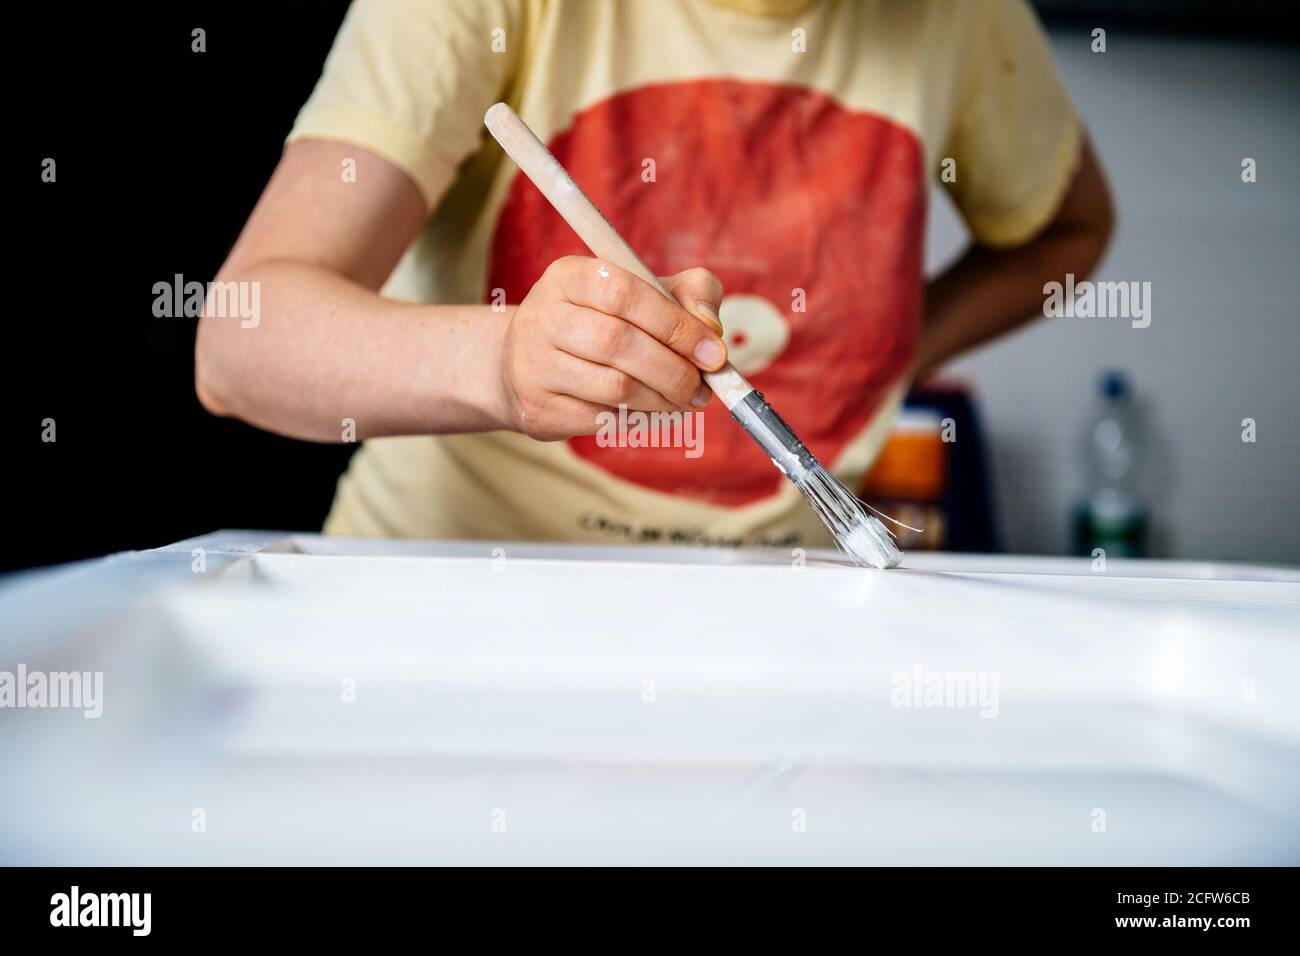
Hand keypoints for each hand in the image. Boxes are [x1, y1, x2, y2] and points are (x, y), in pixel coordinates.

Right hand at [494, 257, 727, 440]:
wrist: (525, 366)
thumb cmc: (601, 322)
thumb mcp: (643, 292)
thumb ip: (689, 294)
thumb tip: (711, 328)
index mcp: (569, 276)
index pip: (624, 292)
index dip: (675, 324)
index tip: (713, 352)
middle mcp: (543, 316)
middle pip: (617, 342)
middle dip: (673, 369)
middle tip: (701, 388)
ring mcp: (534, 366)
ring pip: (614, 387)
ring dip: (661, 399)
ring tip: (684, 401)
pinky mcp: (538, 409)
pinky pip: (602, 420)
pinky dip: (639, 419)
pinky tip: (653, 412)